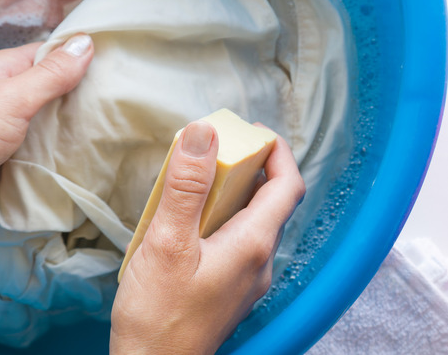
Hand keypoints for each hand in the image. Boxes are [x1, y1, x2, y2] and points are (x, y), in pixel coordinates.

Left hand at [0, 34, 93, 205]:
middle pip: (49, 84)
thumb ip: (50, 73)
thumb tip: (85, 41)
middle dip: (76, 96)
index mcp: (0, 67)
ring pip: (44, 114)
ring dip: (66, 123)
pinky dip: (53, 144)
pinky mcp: (2, 146)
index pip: (49, 53)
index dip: (79, 61)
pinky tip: (73, 150)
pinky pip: (36, 138)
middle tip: (109, 105)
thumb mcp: (14, 99)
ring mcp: (1, 119)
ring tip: (98, 128)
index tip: (110, 73)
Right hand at [110, 121, 304, 354]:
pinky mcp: (233, 288)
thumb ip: (187, 188)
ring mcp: (249, 277)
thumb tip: (205, 134)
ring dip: (237, 193)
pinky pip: (240, 241)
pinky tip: (193, 220)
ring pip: (255, 222)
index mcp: (254, 244)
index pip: (288, 185)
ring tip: (202, 178)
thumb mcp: (167, 243)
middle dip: (254, 167)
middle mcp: (261, 260)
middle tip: (222, 147)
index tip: (253, 132)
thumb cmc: (159, 315)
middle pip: (272, 202)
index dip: (278, 152)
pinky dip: (226, 218)